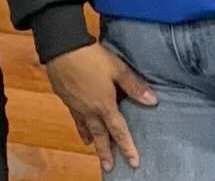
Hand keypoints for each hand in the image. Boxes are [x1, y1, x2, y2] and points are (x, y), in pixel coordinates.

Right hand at [46, 43, 157, 171]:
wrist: (61, 46)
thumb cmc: (92, 57)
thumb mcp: (117, 69)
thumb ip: (134, 86)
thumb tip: (153, 101)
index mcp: (104, 105)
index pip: (119, 131)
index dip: (127, 147)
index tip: (133, 162)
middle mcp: (89, 109)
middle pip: (99, 135)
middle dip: (105, 151)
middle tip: (108, 167)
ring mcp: (74, 103)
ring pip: (83, 126)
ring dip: (89, 137)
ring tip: (91, 145)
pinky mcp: (63, 95)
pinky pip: (73, 114)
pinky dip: (78, 122)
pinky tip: (78, 119)